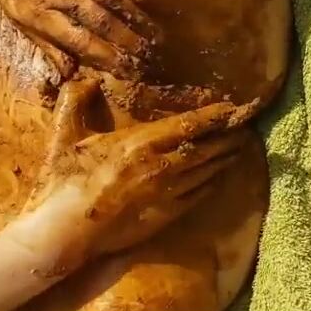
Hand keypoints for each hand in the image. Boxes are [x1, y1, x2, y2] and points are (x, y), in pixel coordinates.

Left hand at [0, 0, 158, 78]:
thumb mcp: (18, 19)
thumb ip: (46, 45)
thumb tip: (68, 74)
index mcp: (41, 16)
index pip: (81, 42)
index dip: (107, 58)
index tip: (128, 71)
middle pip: (101, 23)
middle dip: (128, 42)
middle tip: (148, 57)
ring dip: (134, 19)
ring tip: (153, 35)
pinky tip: (142, 0)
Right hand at [22, 73, 259, 257]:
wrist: (66, 231)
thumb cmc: (65, 181)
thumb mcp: (64, 135)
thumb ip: (75, 100)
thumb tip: (89, 80)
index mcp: (139, 143)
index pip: (187, 125)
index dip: (212, 116)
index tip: (231, 108)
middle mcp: (161, 166)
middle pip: (205, 149)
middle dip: (228, 138)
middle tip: (246, 129)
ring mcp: (167, 193)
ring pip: (205, 173)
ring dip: (225, 160)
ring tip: (239, 150)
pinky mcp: (166, 216)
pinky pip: (197, 197)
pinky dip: (211, 185)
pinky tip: (217, 180)